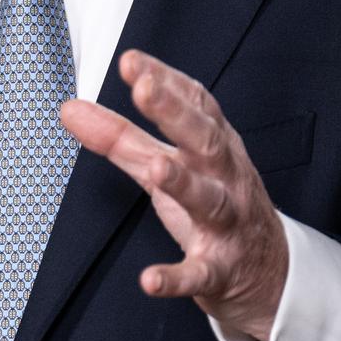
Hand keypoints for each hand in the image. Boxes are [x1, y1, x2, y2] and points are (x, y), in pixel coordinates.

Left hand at [60, 49, 287, 340]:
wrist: (269, 274)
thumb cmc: (214, 204)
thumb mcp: (168, 165)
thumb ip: (120, 137)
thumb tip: (70, 108)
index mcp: (216, 146)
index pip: (196, 104)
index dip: (166, 81)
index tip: (132, 61)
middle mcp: (226, 178)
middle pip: (205, 140)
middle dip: (175, 114)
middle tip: (144, 89)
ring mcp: (228, 224)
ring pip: (208, 200)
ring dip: (182, 183)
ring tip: (156, 168)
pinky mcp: (221, 270)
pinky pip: (200, 274)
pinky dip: (176, 278)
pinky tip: (150, 280)